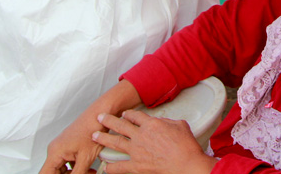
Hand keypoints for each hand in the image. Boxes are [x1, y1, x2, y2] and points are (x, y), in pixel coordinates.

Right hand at [39, 109, 106, 173]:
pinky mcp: (68, 146)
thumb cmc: (93, 128)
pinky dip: (76, 168)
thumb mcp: (86, 159)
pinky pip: (67, 162)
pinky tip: (88, 169)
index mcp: (55, 152)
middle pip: (54, 172)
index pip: (45, 173)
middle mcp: (55, 149)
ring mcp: (61, 147)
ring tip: (88, 173)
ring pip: (62, 169)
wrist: (101, 115)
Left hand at [95, 110, 216, 173]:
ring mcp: (136, 151)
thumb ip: (167, 122)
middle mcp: (141, 136)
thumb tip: (162, 123)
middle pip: (120, 125)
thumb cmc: (186, 146)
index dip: (128, 114)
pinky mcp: (136, 166)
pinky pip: (119, 166)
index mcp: (151, 124)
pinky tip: (105, 166)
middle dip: (108, 120)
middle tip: (100, 118)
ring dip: (103, 138)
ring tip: (95, 136)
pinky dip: (111, 167)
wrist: (186, 164)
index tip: (124, 114)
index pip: (135, 116)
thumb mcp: (180, 125)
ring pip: (115, 142)